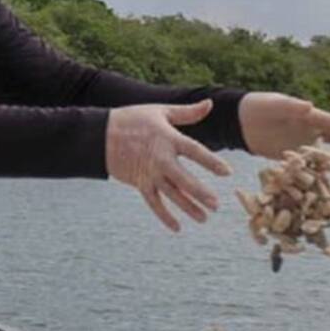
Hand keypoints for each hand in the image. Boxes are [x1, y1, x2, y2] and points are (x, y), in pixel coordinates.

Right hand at [106, 101, 231, 231]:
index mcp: (168, 139)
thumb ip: (187, 112)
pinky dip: (164, 216)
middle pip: (184, 180)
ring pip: (172, 195)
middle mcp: (160, 159)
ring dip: (188, 207)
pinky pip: (154, 203)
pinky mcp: (139, 183)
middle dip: (200, 193)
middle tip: (216, 204)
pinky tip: (177, 227)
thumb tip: (210, 104)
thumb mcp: (160, 111)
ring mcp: (149, 174)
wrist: (101, 135)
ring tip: (204, 218)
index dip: (212, 162)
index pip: (195, 152)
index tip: (228, 173)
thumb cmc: (133, 120)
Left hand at [238, 93, 329, 178]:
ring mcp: (300, 146)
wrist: (240, 121)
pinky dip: (316, 177)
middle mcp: (309, 132)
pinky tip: (327, 188)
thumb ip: (291, 106)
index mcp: (309, 117)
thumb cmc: (259, 107)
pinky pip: (307, 169)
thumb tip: (309, 106)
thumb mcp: (275, 105)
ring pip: (324, 158)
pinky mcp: (289, 158)